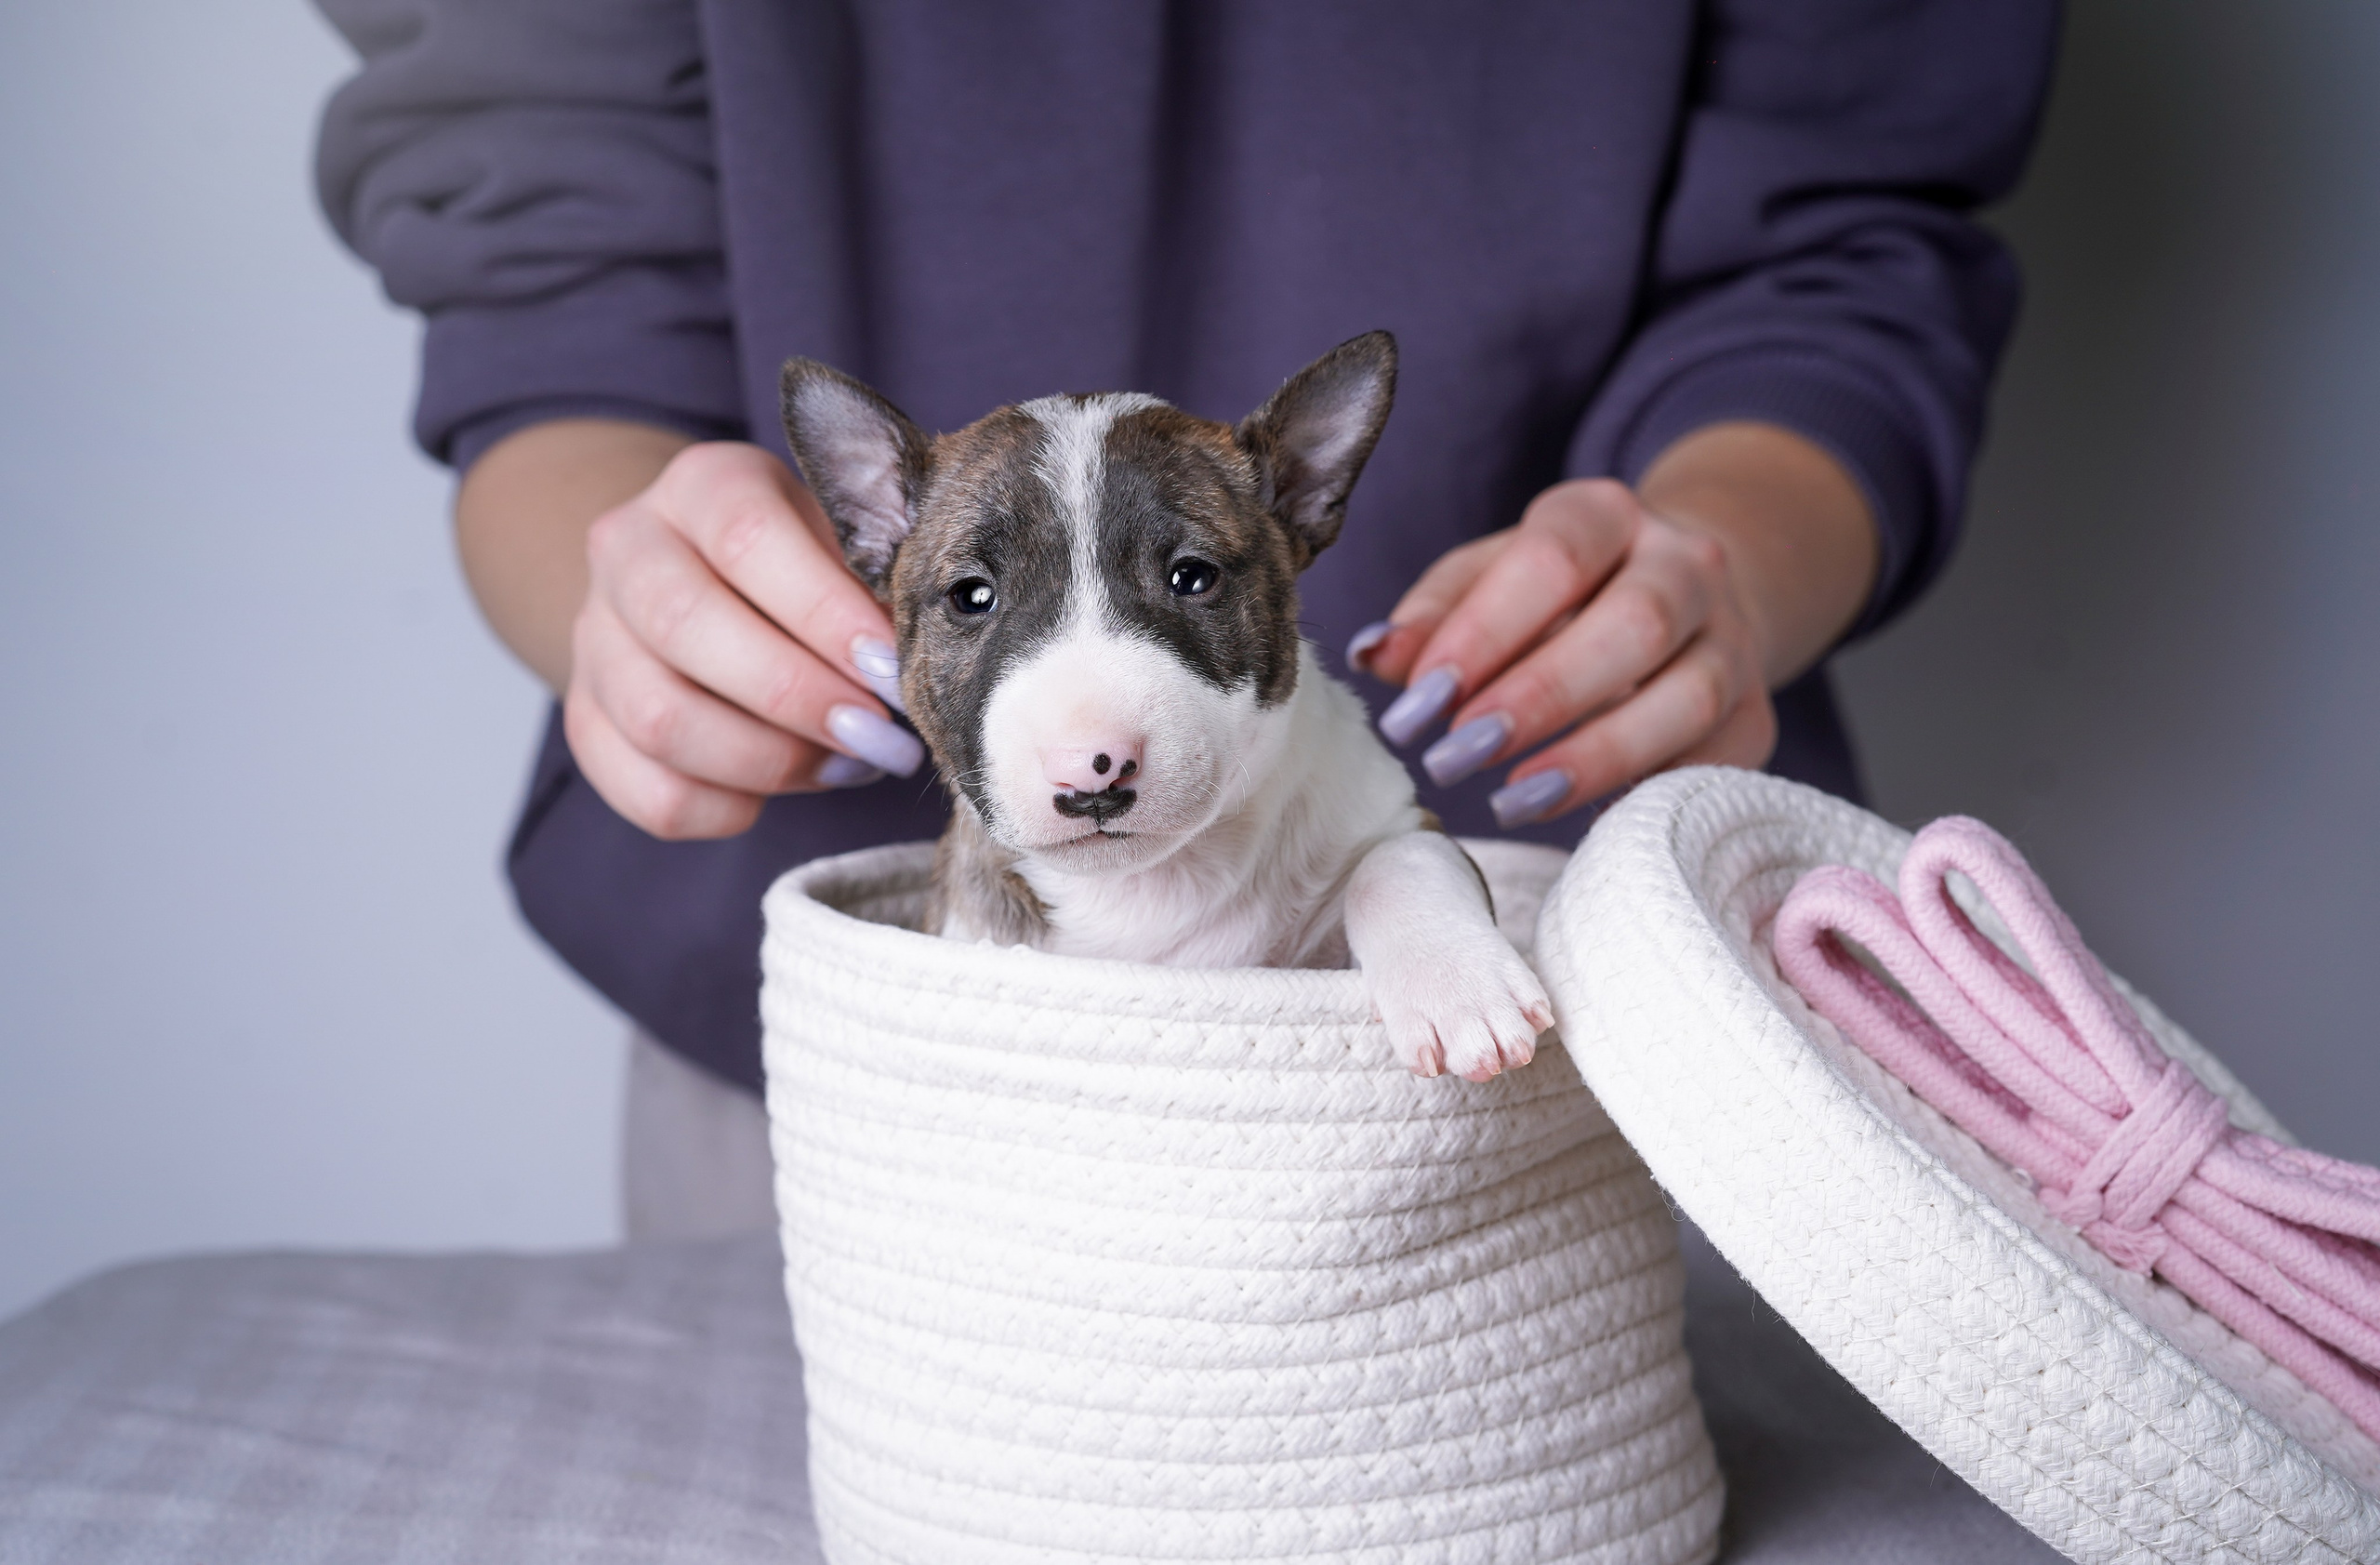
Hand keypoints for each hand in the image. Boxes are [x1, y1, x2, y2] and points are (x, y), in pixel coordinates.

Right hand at [564, 441, 922, 838]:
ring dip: (769, 760)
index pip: (746, 538)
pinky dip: (727, 807)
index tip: (893, 668)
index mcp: (700, 485)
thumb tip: (937, 643)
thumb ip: (880, 573)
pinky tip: (787, 787)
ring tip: (847, 764)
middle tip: (882, 738)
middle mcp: (628, 549)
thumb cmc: (807, 566)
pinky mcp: (587, 719)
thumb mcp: (844, 539)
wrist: (702, 581)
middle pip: (684, 626)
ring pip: (659, 717)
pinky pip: (647, 789)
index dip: (823, 613)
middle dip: (798, 697)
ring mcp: (595, 637)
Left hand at [1349, 478, 1776, 826]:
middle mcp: (1686, 562)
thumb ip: (1433, 616)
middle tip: (1454, 758)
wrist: (1678, 599)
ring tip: (1509, 801)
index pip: (1555, 558)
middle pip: (1634, 625)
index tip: (1422, 700)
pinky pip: (1716, 759)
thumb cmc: (1554, 596)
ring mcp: (1733, 638)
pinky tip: (1577, 819)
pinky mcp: (1755, 714)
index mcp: (1607, 512)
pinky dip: (1646, 792)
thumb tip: (1375, 655)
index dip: (1486, 632)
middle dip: (1539, 699)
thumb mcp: (1487, 581)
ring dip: (1594, 757)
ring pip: (1689, 697)